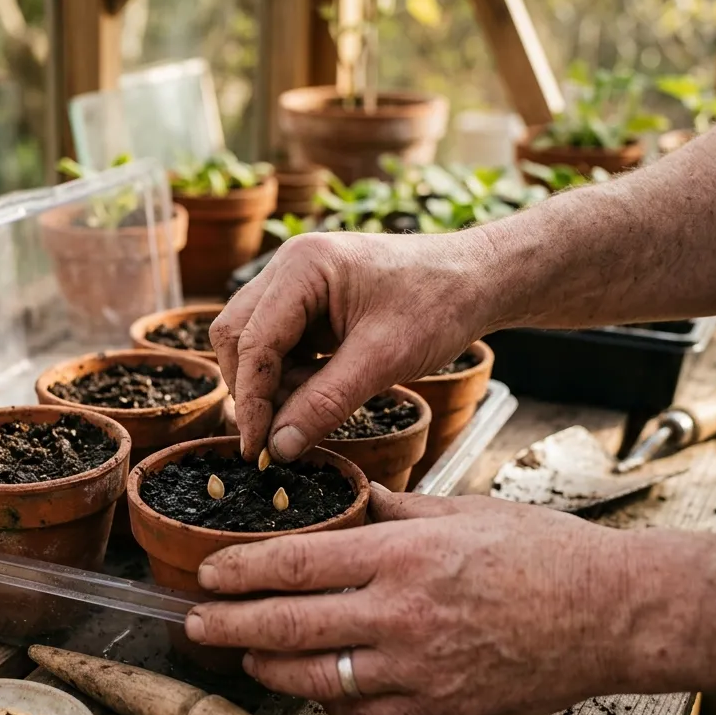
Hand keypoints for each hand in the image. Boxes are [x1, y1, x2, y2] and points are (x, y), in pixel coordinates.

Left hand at [182, 486, 651, 714]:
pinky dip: (327, 701)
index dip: (242, 571)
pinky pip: (361, 713)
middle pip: (289, 624)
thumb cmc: (546, 555)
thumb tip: (356, 501)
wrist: (612, 616)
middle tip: (196, 622)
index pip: (298, 563)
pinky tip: (311, 687)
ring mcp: (418, 668)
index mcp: (404, 554)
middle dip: (230, 624)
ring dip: (268, 665)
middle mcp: (401, 613)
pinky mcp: (438, 707)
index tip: (210, 573)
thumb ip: (400, 509)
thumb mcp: (465, 511)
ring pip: (316, 676)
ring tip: (243, 654)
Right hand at [209, 231, 497, 462]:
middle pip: (237, 336)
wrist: (478, 280)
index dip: (250, 399)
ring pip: (253, 341)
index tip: (256, 447)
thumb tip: (279, 448)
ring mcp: (296, 281)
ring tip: (308, 414)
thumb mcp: (383, 361)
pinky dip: (290, 375)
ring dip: (272, 384)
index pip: (252, 341)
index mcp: (303, 266)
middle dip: (252, 389)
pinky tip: (318, 394)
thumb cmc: (439, 305)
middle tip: (275, 438)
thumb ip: (325, 404)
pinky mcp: (309, 300)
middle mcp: (289, 266)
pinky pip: (280, 343)